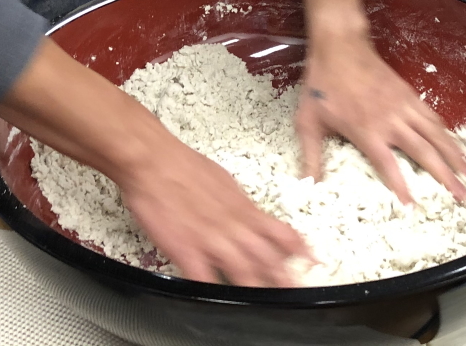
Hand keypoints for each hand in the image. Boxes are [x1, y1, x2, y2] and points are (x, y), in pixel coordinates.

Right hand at [0, 38, 308, 286]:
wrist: (151, 159)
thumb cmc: (184, 167)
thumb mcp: (223, 182)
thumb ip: (240, 206)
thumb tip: (252, 219)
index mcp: (243, 208)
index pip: (279, 232)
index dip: (298, 249)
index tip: (313, 261)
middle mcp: (233, 225)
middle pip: (267, 258)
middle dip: (284, 279)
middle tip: (299, 293)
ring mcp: (211, 239)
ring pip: (244, 271)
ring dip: (259, 289)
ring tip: (273, 305)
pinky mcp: (186, 249)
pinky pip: (204, 279)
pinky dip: (216, 293)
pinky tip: (223, 304)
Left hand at [292, 0, 465, 203]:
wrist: (340, 46)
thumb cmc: (322, 85)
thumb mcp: (308, 123)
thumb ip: (311, 158)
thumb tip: (307, 187)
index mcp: (368, 131)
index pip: (390, 166)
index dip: (403, 188)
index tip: (414, 209)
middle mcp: (392, 121)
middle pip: (426, 152)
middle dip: (447, 176)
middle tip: (464, 196)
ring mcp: (404, 106)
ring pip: (437, 134)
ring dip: (456, 155)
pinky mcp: (409, 94)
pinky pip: (434, 118)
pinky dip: (448, 134)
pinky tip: (456, 145)